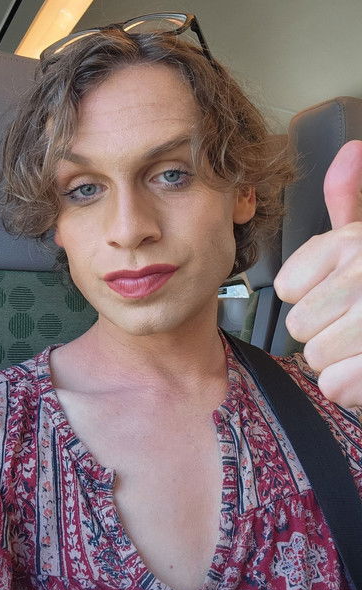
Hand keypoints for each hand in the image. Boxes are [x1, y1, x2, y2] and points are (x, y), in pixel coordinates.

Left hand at [274, 140, 361, 407]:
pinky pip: (335, 388)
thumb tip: (352, 150)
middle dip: (324, 331)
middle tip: (356, 323)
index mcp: (354, 245)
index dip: (309, 296)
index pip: (286, 287)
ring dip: (338, 360)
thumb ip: (352, 197)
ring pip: (315, 359)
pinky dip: (350, 387)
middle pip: (298, 327)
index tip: (337, 291)